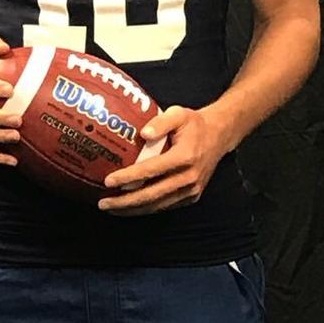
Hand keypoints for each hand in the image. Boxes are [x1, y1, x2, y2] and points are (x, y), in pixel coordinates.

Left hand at [97, 105, 226, 215]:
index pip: (150, 170)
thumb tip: (142, 133)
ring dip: (133, 209)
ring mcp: (191, 190)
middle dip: (125, 202)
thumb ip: (161, 122)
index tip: (108, 181)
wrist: (220, 136)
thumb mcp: (179, 113)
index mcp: (184, 157)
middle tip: (103, 203)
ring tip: (111, 208)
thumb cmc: (195, 124)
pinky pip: (165, 206)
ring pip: (157, 206)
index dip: (128, 177)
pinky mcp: (192, 196)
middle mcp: (188, 178)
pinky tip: (131, 207)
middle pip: (151, 195)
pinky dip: (147, 208)